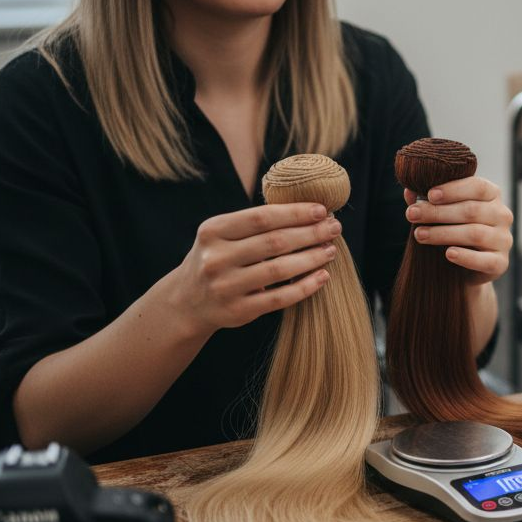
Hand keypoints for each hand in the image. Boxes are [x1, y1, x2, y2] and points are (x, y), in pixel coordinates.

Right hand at [164, 203, 341, 337]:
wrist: (187, 301)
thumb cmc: (217, 258)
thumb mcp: (222, 234)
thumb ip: (255, 223)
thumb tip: (309, 211)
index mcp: (213, 231)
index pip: (261, 217)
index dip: (295, 213)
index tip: (322, 210)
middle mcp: (216, 258)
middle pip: (274, 242)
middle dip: (310, 234)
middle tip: (334, 228)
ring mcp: (225, 287)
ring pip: (279, 270)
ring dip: (311, 259)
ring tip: (331, 250)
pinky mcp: (238, 311)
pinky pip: (279, 298)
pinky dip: (305, 286)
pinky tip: (323, 276)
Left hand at [404, 177, 512, 285]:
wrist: (468, 267)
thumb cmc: (455, 229)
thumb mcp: (444, 211)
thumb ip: (430, 201)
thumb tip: (409, 192)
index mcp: (492, 195)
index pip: (478, 187)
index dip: (453, 190)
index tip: (429, 195)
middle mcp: (502, 215)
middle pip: (472, 211)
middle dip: (438, 212)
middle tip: (412, 215)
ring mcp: (504, 239)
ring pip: (475, 233)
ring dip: (444, 233)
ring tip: (420, 235)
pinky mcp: (501, 262)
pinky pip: (484, 260)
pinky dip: (466, 257)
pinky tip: (448, 254)